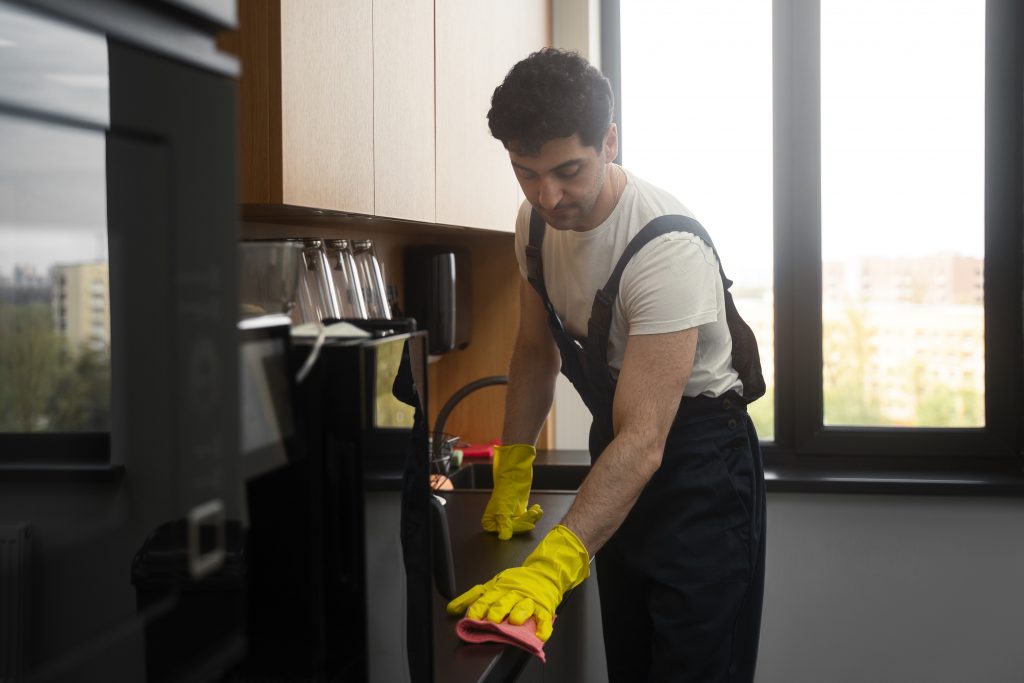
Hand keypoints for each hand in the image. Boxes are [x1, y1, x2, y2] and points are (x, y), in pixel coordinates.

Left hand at [447, 524, 588, 640]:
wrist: (545, 573)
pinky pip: (545, 618)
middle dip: (498, 610)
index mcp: (500, 588)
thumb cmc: (517, 581)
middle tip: (492, 619)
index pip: (487, 598)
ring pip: (524, 606)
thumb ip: (472, 597)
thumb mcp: (493, 584)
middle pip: (505, 601)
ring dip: (519, 613)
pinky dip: (544, 628)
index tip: (472, 617)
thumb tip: (452, 609)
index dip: (479, 608)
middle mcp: (514, 593)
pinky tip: (540, 635)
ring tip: (515, 621)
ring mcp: (530, 600)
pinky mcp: (545, 607)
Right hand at [482, 444, 543, 539]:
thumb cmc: (505, 490)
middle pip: (515, 528)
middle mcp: (498, 520)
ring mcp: (509, 516)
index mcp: (490, 521)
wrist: (515, 475)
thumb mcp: (503, 508)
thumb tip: (504, 538)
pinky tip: (538, 509)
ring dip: (532, 518)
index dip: (517, 528)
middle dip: (527, 521)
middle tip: (534, 513)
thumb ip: (504, 524)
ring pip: (522, 524)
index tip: (529, 525)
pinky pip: (526, 518)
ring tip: (537, 510)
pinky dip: (534, 515)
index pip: (504, 532)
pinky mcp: (518, 511)